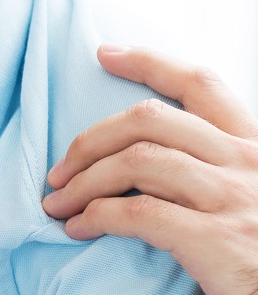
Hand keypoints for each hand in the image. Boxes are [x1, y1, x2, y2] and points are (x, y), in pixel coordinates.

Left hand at [43, 44, 257, 294]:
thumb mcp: (254, 201)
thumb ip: (218, 174)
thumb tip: (151, 165)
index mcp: (256, 147)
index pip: (201, 84)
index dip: (148, 62)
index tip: (105, 52)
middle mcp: (248, 162)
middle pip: (149, 119)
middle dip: (90, 138)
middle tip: (58, 169)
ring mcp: (233, 200)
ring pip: (136, 162)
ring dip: (83, 181)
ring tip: (58, 203)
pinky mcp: (215, 242)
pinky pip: (137, 215)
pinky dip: (96, 217)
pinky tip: (79, 230)